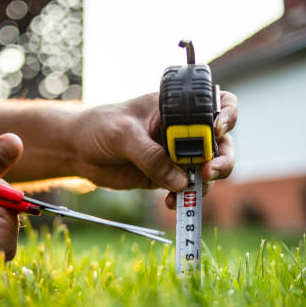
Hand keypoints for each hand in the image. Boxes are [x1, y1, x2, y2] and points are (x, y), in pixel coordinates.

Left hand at [71, 92, 236, 208]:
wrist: (78, 151)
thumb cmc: (99, 128)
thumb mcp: (122, 136)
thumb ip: (150, 156)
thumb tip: (181, 181)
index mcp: (176, 107)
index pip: (216, 104)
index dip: (226, 116)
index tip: (217, 130)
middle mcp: (183, 130)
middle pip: (221, 143)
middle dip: (222, 160)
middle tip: (207, 173)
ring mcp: (177, 154)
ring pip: (208, 169)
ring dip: (204, 184)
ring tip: (186, 193)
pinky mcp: (167, 175)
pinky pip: (186, 189)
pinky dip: (185, 198)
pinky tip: (171, 202)